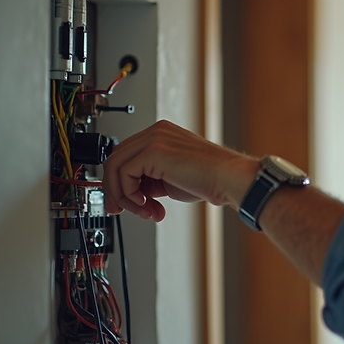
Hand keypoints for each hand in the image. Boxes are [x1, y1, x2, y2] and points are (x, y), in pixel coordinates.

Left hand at [102, 120, 260, 220]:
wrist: (229, 179)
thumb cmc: (210, 180)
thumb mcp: (171, 179)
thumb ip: (149, 181)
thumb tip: (130, 195)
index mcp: (161, 135)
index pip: (126, 156)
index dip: (119, 182)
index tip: (125, 203)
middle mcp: (155, 132)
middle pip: (115, 159)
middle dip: (116, 191)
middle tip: (122, 210)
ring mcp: (154, 139)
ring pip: (114, 167)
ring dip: (124, 196)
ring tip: (144, 211)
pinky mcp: (153, 151)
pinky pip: (124, 174)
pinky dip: (129, 195)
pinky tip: (148, 205)